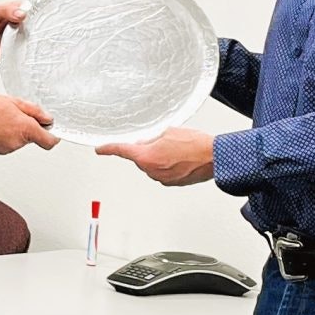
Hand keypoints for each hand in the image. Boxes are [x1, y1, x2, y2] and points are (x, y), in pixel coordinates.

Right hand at [0, 93, 58, 153]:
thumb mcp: (15, 102)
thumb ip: (35, 111)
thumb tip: (48, 119)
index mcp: (26, 129)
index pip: (49, 141)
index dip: (53, 136)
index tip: (52, 130)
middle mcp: (18, 142)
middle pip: (32, 137)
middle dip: (28, 126)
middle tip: (16, 113)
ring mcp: (8, 148)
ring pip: (20, 139)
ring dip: (15, 130)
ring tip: (2, 118)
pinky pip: (9, 142)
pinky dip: (6, 135)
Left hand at [95, 127, 213, 185]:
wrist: (214, 157)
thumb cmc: (195, 144)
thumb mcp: (168, 132)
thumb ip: (151, 138)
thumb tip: (145, 141)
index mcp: (146, 157)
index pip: (121, 151)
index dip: (108, 149)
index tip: (100, 149)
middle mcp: (152, 171)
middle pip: (140, 158)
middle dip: (147, 149)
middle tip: (163, 140)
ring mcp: (162, 179)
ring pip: (153, 164)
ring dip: (160, 156)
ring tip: (178, 148)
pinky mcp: (173, 183)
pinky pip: (164, 171)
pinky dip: (169, 164)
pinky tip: (181, 156)